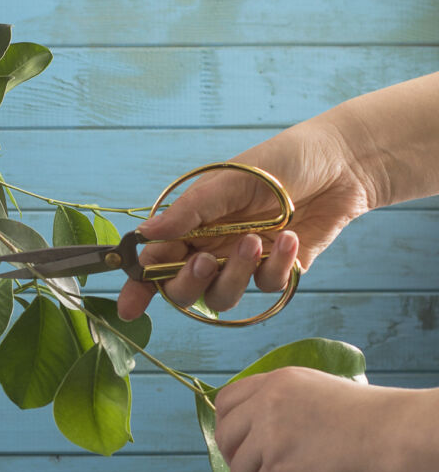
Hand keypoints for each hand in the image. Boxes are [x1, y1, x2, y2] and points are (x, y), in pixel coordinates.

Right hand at [117, 120, 373, 319]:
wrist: (341, 163)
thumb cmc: (278, 163)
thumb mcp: (227, 181)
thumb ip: (187, 213)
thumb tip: (144, 233)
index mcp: (190, 228)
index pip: (155, 264)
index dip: (139, 288)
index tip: (129, 307)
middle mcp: (210, 250)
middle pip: (183, 291)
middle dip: (189, 283)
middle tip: (205, 261)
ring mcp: (242, 265)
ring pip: (222, 297)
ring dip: (235, 275)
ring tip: (257, 241)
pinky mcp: (277, 272)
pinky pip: (266, 287)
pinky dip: (277, 266)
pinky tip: (291, 238)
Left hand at [213, 367, 436, 471]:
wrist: (397, 436)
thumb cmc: (372, 421)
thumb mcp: (319, 393)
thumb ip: (286, 407)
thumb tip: (263, 440)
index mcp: (277, 382)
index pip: (226, 400)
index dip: (227, 426)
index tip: (237, 444)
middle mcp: (267, 405)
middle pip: (224, 437)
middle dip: (233, 460)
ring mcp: (270, 437)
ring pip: (239, 470)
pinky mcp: (279, 470)